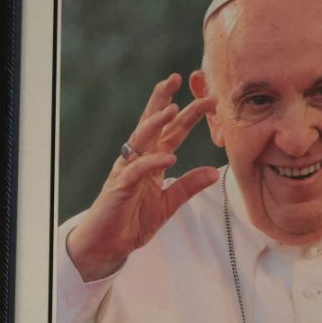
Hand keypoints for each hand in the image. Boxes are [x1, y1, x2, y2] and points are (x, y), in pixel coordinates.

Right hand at [66, 73, 218, 280]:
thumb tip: (213, 172)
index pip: (171, 131)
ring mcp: (127, 171)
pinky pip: (137, 170)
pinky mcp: (120, 187)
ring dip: (156, 123)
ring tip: (172, 108)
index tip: (206, 96)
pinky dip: (152, 163)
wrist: (108, 244)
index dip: (187, 113)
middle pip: (152, 124)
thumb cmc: (132, 221)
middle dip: (163, 100)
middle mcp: (138, 159)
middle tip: (177, 78)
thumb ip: (188, 187)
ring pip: (141, 139)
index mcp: (151, 161)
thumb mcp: (168, 203)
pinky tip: (168, 158)